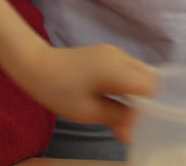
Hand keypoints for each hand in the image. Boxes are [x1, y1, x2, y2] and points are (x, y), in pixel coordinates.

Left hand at [18, 44, 157, 143]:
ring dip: (135, 92)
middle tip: (126, 119)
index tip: (132, 121)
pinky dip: (126, 84)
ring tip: (117, 111)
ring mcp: (113, 52)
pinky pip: (128, 69)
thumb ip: (116, 119)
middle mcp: (119, 56)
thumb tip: (132, 133)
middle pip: (150, 76)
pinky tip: (111, 98)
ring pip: (140, 72)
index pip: (150, 85)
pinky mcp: (107, 54)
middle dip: (144, 100)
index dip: (147, 106)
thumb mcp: (88, 112)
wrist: (35, 65)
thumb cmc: (57, 90)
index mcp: (116, 69)